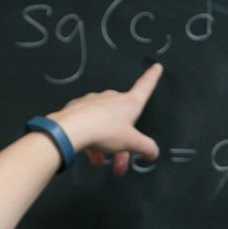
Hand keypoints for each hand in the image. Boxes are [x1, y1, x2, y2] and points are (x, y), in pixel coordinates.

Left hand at [45, 63, 162, 174]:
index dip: (152, 77)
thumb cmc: (102, 131)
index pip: (145, 86)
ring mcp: (94, 102)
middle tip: (120, 161)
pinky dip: (92, 137)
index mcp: (129, 102)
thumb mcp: (132, 143)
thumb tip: (153, 152)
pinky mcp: (78, 108)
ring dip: (106, 143)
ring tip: (101, 159)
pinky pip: (89, 124)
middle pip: (123, 119)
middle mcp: (112, 98)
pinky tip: (90, 150)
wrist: (71, 129)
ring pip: (105, 124)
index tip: (156, 67)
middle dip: (123, 141)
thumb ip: (146, 148)